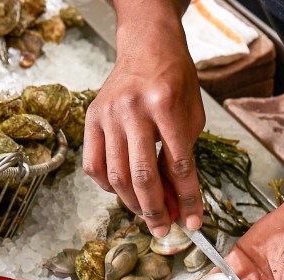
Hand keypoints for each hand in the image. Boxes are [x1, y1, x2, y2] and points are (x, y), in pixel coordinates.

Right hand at [82, 9, 204, 236]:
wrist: (147, 46)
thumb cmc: (176, 81)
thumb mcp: (192, 114)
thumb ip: (184, 156)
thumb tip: (176, 202)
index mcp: (166, 105)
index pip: (179, 164)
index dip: (187, 199)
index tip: (192, 223)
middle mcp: (133, 110)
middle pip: (142, 176)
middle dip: (155, 211)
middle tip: (164, 229)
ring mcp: (107, 114)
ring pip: (116, 176)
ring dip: (133, 204)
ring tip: (148, 214)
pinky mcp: (90, 117)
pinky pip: (94, 165)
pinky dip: (108, 186)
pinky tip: (123, 191)